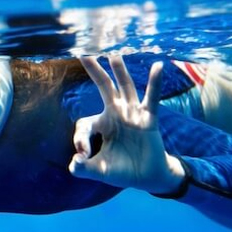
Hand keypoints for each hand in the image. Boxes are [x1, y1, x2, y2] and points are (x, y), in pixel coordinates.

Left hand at [69, 55, 184, 194]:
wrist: (146, 178)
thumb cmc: (121, 171)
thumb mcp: (98, 170)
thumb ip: (83, 168)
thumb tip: (73, 164)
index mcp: (102, 124)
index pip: (84, 124)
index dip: (80, 139)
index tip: (82, 155)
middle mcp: (116, 114)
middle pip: (104, 88)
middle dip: (95, 72)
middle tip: (86, 54)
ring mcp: (133, 114)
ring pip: (125, 88)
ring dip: (120, 72)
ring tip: (115, 55)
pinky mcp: (148, 119)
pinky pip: (152, 99)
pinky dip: (155, 83)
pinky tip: (158, 66)